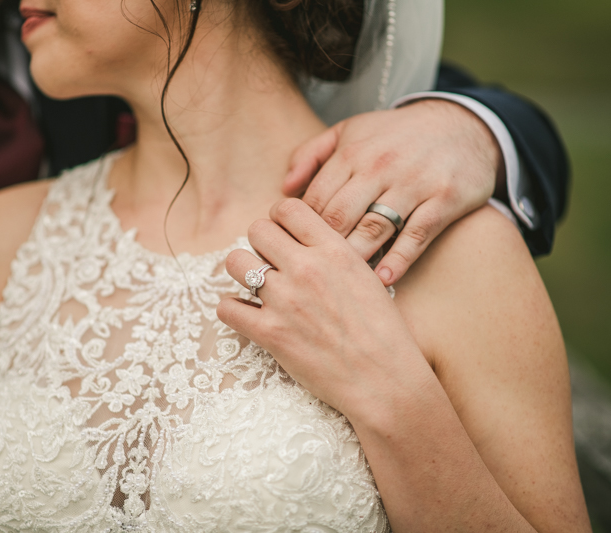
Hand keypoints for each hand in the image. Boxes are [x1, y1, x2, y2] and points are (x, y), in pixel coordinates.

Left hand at [216, 198, 424, 419]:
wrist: (384, 380)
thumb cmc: (382, 332)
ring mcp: (285, 300)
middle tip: (270, 265)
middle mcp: (307, 268)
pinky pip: (226, 307)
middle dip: (260, 245)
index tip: (283, 237)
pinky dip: (232, 311)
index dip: (279, 220)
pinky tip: (249, 317)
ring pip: (235, 262)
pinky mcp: (270, 333)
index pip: (288, 208)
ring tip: (257, 289)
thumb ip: (333, 255)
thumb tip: (303, 243)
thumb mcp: (365, 277)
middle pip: (256, 229)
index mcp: (334, 250)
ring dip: (242, 273)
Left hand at [283, 99, 504, 285]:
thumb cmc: (394, 135)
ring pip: (375, 228)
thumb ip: (311, 155)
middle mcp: (379, 166)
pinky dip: (399, 259)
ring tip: (338, 287)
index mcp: (352, 152)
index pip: (316, 199)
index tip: (294, 254)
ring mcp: (413, 183)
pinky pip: (417, 234)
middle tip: (309, 278)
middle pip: (339, 216)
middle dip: (320, 249)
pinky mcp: (444, 199)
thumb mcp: (349, 131)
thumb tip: (284, 189)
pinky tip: (382, 279)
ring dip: (354, 258)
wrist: (462, 125)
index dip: (299, 230)